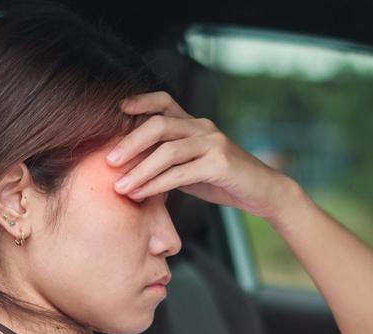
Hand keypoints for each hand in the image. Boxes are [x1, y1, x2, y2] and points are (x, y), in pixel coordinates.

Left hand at [105, 91, 300, 218]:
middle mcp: (204, 128)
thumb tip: (132, 166)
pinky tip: (141, 194)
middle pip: (159, 124)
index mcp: (196, 124)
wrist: (264, 193)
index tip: (118, 109)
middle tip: (109, 161)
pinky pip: (180, 173)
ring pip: (167, 151)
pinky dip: (156, 184)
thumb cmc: (224, 181)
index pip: (165, 102)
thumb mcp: (193, 167)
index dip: (141, 101)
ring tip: (119, 186)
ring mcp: (213, 144)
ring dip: (139, 170)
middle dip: (131, 142)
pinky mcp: (220, 164)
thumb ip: (169, 161)